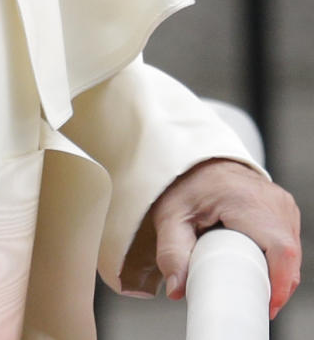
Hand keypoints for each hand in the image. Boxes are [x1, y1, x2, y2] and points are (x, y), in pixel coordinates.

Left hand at [151, 158, 300, 318]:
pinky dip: (277, 259)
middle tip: (249, 297)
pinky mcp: (284, 206)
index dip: (279, 283)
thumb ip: (172, 252)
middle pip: (289, 256)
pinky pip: (289, 241)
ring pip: (292, 251)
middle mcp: (272, 199)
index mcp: (247, 200)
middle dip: (275, 284)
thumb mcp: (171, 216)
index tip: (265, 304)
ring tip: (250, 280)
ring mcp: (281, 202)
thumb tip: (178, 289)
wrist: (196, 157)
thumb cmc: (184, 183)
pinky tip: (258, 265)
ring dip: (277, 273)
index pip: (281, 249)